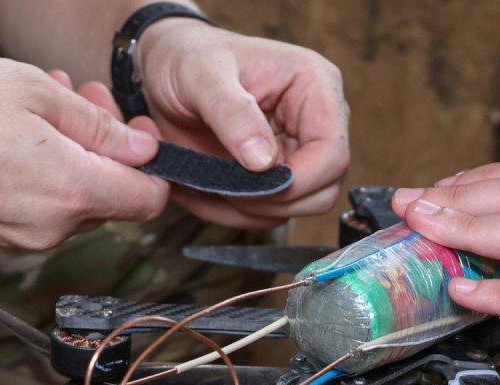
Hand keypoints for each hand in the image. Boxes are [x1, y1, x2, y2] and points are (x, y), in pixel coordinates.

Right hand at [0, 55, 168, 251]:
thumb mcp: (31, 91)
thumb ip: (97, 124)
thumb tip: (143, 148)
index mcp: (74, 192)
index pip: (151, 200)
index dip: (154, 165)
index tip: (137, 132)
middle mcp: (54, 228)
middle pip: (110, 197)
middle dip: (104, 147)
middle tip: (80, 97)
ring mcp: (20, 240)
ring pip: (70, 201)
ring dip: (68, 155)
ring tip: (36, 106)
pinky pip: (35, 209)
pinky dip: (37, 176)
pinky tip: (11, 136)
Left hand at [135, 20, 349, 226]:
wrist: (167, 68)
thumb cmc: (188, 57)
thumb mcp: (201, 74)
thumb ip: (232, 113)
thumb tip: (262, 161)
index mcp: (315, 85)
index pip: (332, 152)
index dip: (298, 180)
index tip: (252, 183)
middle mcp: (316, 122)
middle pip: (321, 189)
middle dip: (269, 200)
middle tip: (220, 185)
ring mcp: (299, 151)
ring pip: (296, 208)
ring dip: (248, 210)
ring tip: (202, 183)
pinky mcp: (276, 174)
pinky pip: (266, 212)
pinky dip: (232, 212)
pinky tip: (201, 188)